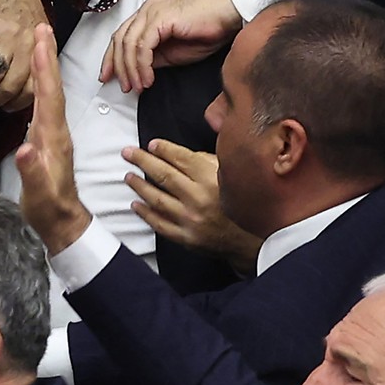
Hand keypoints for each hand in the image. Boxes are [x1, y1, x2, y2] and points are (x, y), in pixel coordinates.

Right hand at [0, 0, 47, 110]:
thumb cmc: (22, 11)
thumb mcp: (36, 37)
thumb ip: (32, 61)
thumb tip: (21, 90)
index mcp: (41, 49)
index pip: (34, 87)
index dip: (18, 103)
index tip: (7, 108)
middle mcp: (29, 45)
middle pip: (13, 85)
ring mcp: (10, 37)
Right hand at [13, 24, 93, 254]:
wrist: (63, 223)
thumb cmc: (48, 209)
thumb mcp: (39, 194)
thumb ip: (32, 171)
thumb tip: (24, 149)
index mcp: (52, 138)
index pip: (48, 95)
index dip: (44, 68)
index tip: (40, 41)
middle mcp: (55, 130)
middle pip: (52, 86)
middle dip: (46, 56)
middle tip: (41, 27)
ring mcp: (52, 134)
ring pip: (49, 92)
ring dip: (45, 66)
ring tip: (39, 43)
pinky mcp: (46, 138)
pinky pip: (44, 103)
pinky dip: (41, 84)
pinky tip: (37, 79)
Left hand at [100, 0, 241, 92]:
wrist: (229, 17)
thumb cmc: (207, 31)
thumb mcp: (173, 52)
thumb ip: (153, 58)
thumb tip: (138, 71)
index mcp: (147, 15)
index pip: (120, 37)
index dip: (111, 58)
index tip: (109, 76)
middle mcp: (146, 11)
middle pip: (119, 40)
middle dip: (118, 67)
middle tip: (124, 86)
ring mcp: (151, 12)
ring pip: (128, 44)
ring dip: (131, 69)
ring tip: (138, 86)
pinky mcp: (160, 18)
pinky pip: (143, 46)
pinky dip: (143, 65)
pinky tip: (148, 78)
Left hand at [124, 139, 263, 269]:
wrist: (255, 240)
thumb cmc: (243, 204)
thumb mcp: (232, 176)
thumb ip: (208, 162)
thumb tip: (181, 154)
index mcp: (212, 179)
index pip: (181, 159)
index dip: (163, 149)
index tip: (150, 144)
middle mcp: (200, 198)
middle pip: (164, 175)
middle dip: (142, 161)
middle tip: (128, 153)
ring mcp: (191, 219)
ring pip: (157, 199)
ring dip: (139, 186)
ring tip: (129, 176)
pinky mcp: (187, 237)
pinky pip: (160, 224)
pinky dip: (145, 213)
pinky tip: (136, 204)